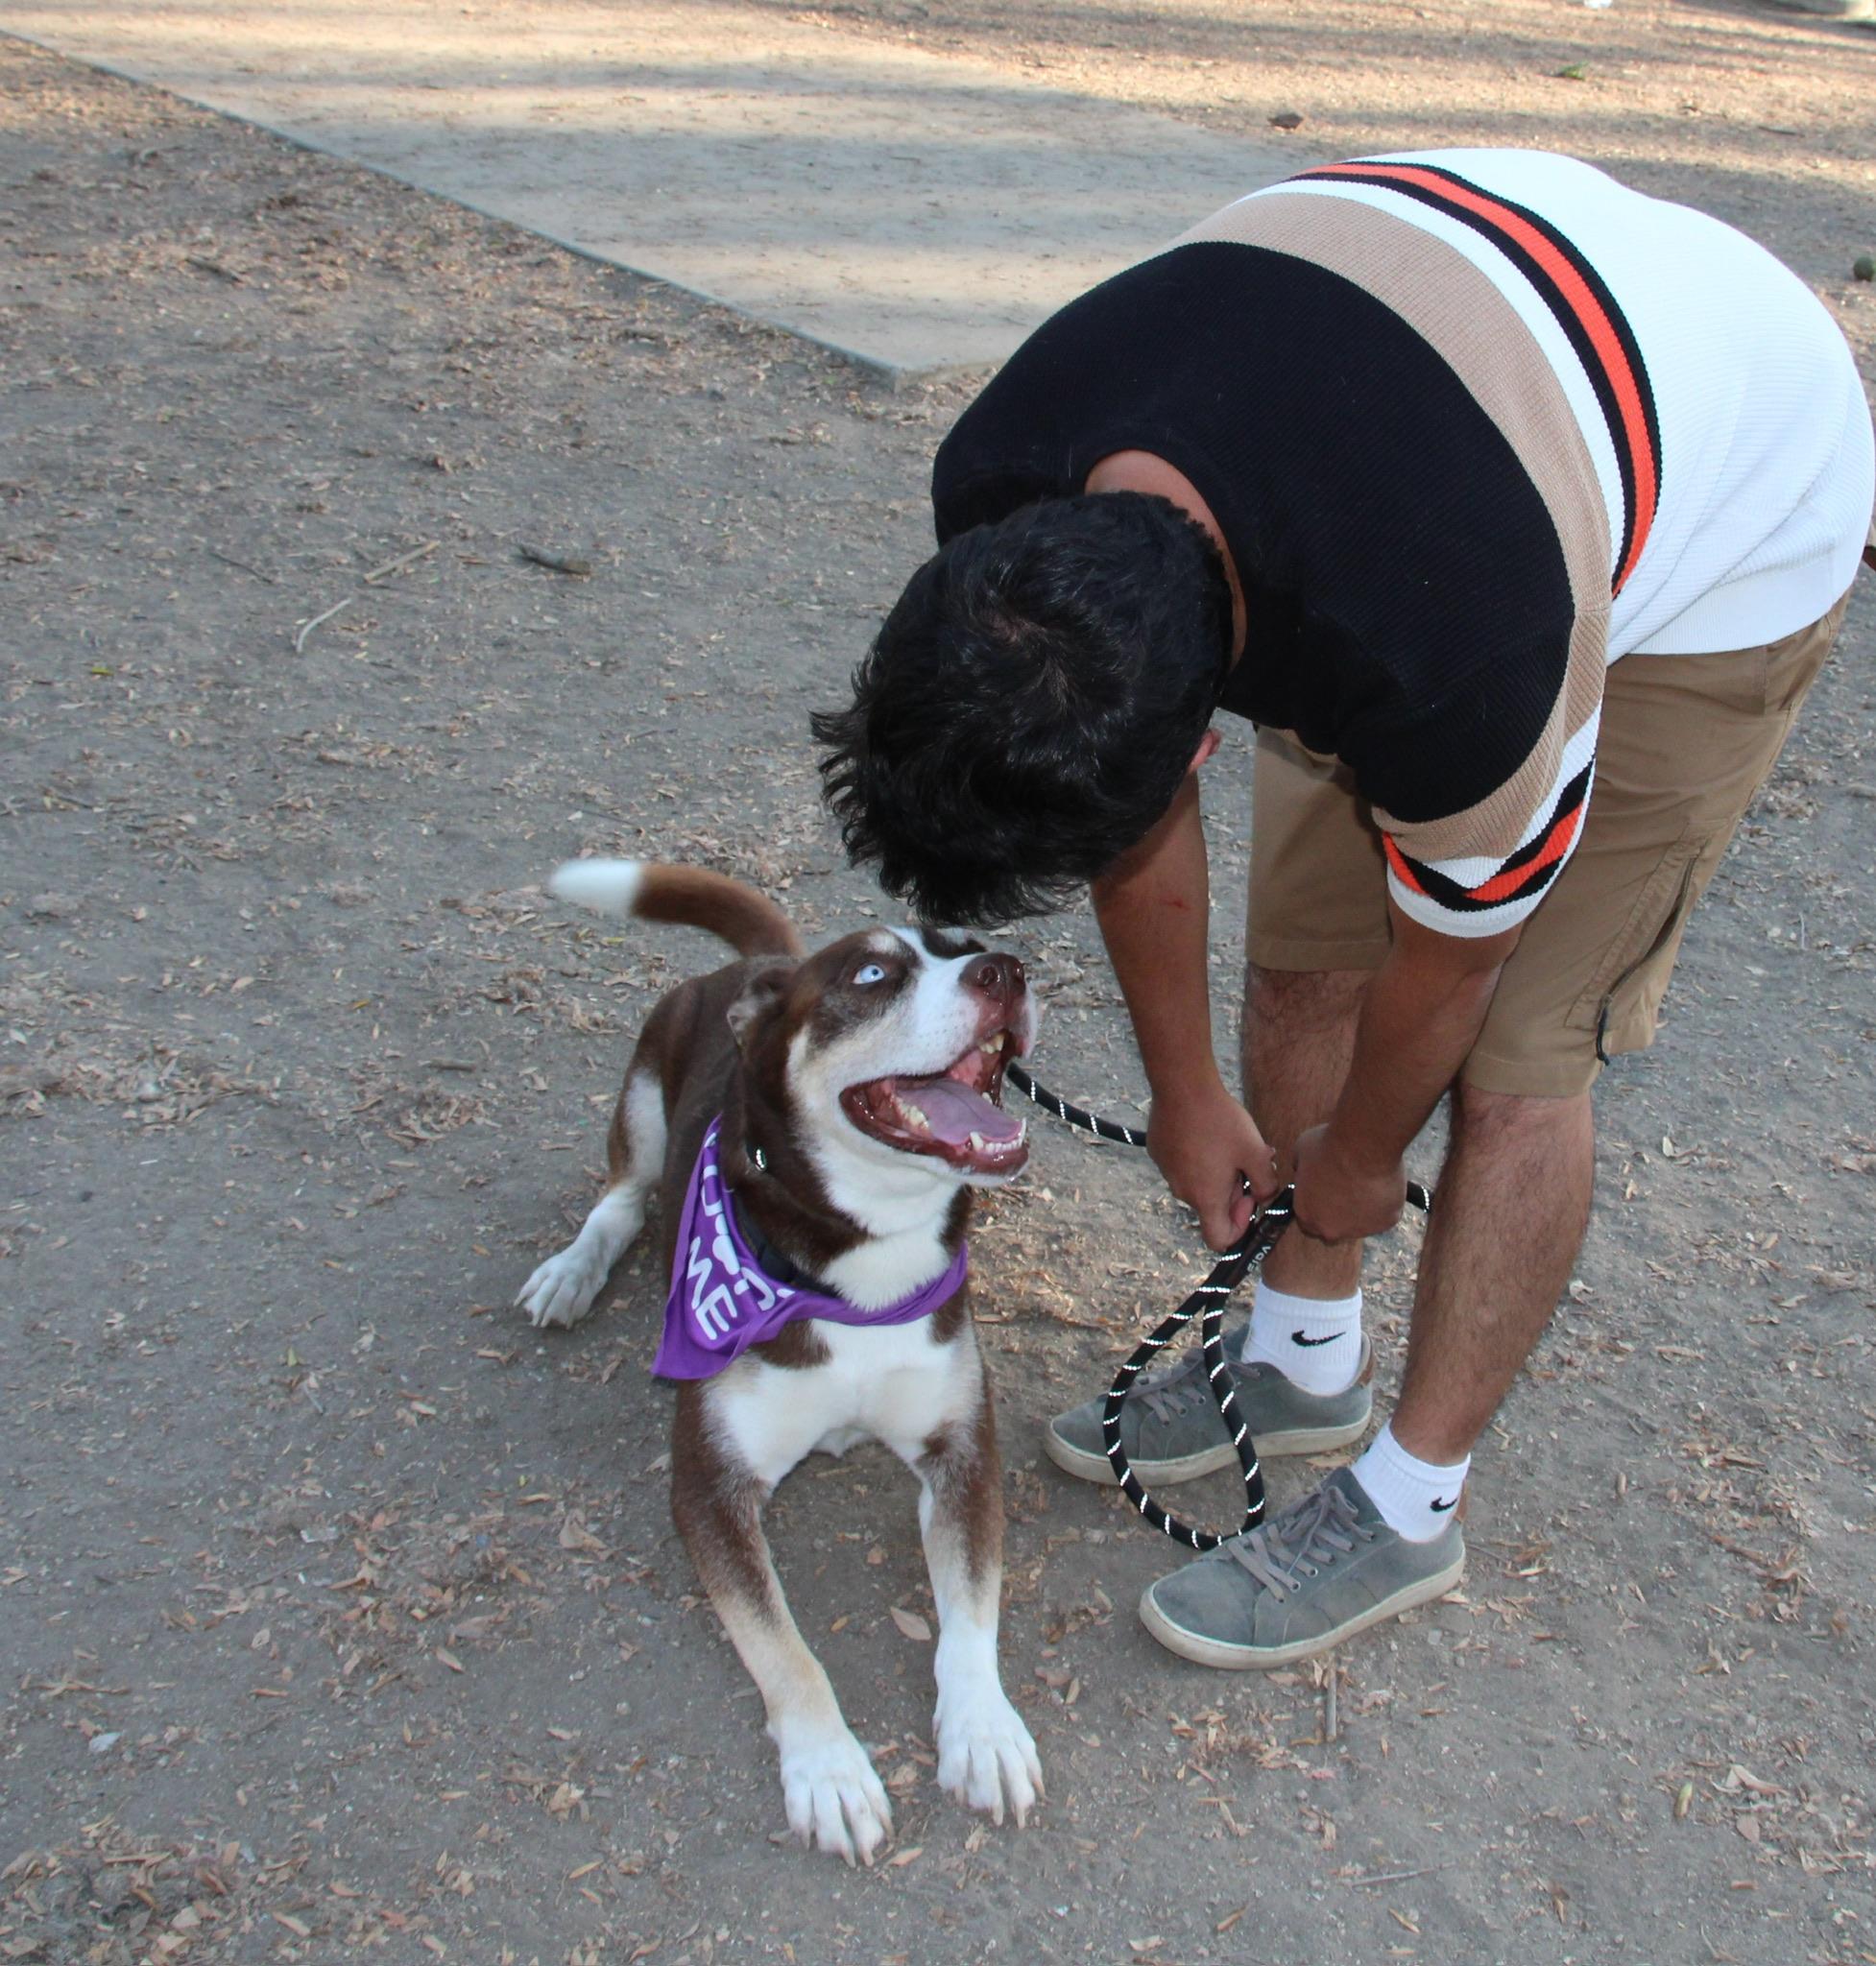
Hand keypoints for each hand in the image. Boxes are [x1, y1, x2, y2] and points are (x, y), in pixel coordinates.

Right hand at [1148, 1079, 1279, 1250]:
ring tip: (1231, 1143)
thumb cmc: (1220, 1121)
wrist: (1182, 1087)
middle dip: (1233, 1190)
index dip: (1240, 1227)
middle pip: (1211, 1206)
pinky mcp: (1160, 1154)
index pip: (1219, 1240)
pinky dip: (1198, 1157)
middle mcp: (1183, 1191)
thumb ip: (1268, 1183)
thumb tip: (1265, 1197)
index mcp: (1206, 1197)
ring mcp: (1167, 1172)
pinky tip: (1208, 1132)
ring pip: (1198, 1184)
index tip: (1249, 1197)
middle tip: (1247, 1161)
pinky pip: (1183, 1166)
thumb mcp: (1255, 1152)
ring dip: (1217, 1172)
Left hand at [1290, 1123, 1406, 1244]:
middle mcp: (1331, 1230)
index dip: (1318, 1207)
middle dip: (1340, 1213)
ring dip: (1363, 1208)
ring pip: (1362, 1223)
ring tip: (1367, 1180)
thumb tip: (1304, 1169)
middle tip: (1347, 1188)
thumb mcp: (1301, 1153)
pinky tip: (1382, 1182)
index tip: (1326, 1194)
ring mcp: (1360, 1230)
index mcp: (1307, 1216)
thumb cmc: (1329, 1147)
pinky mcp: (1386, 1222)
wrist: (1363, 1147)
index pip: (1309, 1223)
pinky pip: (1385, 1215)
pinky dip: (1384, 1202)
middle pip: (1335, 1228)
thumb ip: (1301, 1170)